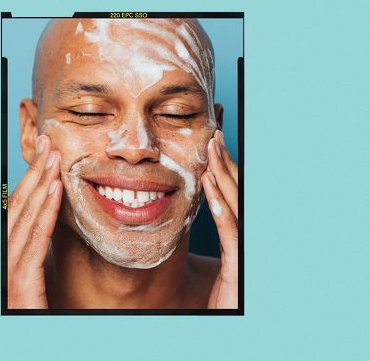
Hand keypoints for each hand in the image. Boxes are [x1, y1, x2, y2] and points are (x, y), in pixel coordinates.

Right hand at [7, 135, 61, 308]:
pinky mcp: (18, 287)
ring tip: (54, 156)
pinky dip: (45, 213)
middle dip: (34, 173)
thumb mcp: (37, 279)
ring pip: (24, 219)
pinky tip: (55, 189)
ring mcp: (7, 273)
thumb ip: (39, 250)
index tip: (45, 156)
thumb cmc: (38, 315)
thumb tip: (50, 219)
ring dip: (40, 184)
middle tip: (48, 143)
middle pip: (17, 208)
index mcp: (7, 257)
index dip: (30, 182)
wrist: (28, 341)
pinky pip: (34, 242)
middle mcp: (2, 260)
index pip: (18, 212)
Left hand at [201, 130, 238, 308]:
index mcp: (245, 231)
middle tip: (214, 136)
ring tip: (211, 150)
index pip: (236, 192)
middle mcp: (250, 233)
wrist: (230, 324)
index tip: (214, 143)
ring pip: (235, 203)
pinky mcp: (240, 264)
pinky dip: (220, 205)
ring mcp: (248, 247)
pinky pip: (230, 229)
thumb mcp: (227, 256)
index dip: (226, 167)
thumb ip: (226, 229)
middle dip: (226, 162)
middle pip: (238, 191)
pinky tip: (208, 187)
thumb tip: (213, 201)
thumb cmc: (227, 294)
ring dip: (222, 175)